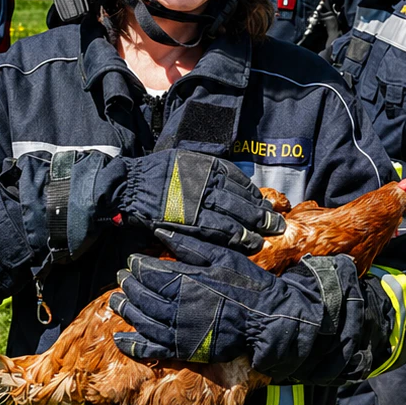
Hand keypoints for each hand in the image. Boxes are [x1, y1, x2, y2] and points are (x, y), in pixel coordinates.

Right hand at [101, 150, 284, 253]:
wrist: (128, 185)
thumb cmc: (153, 174)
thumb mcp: (183, 161)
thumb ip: (205, 171)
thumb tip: (228, 184)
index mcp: (206, 165)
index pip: (240, 181)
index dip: (254, 195)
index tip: (264, 204)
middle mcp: (207, 181)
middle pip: (243, 199)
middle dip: (262, 213)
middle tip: (277, 223)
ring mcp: (199, 201)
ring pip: (235, 215)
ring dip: (254, 227)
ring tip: (266, 236)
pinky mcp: (190, 220)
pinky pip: (219, 229)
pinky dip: (236, 237)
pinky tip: (247, 243)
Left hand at [110, 229, 353, 374]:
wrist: (267, 318)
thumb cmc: (246, 283)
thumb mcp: (221, 256)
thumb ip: (190, 245)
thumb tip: (160, 231)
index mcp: (186, 281)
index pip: (151, 272)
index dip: (138, 266)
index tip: (131, 261)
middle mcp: (178, 306)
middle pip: (143, 296)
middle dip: (128, 286)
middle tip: (120, 278)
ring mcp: (180, 330)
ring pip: (143, 320)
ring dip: (126, 310)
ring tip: (115, 301)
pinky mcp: (185, 349)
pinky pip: (153, 349)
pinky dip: (134, 345)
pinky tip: (120, 339)